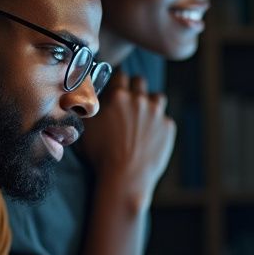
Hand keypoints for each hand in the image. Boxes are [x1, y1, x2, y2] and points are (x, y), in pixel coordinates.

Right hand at [77, 72, 175, 199]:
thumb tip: (85, 99)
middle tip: (129, 103)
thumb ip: (89, 108)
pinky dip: (159, 125)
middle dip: (134, 89)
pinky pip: (165, 119)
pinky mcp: (168, 127)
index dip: (118, 83)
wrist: (125, 178)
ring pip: (157, 97)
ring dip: (150, 103)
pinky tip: (150, 136)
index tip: (117, 90)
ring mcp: (157, 113)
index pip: (120, 76)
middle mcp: (139, 100)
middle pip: (139, 81)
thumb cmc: (101, 156)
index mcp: (118, 96)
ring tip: (143, 117)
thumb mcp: (86, 128)